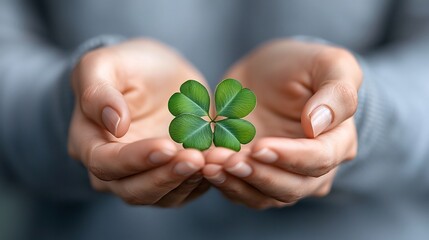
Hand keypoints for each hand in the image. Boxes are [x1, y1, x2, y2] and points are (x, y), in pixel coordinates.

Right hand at [68, 39, 209, 206]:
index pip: (106, 163)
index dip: (135, 159)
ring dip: (187, 181)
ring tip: (210, 161)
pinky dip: (204, 179)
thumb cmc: (126, 66)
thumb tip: (114, 125)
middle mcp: (114, 168)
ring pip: (163, 196)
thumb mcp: (103, 64)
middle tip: (194, 158)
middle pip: (134, 190)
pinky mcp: (173, 175)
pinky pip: (187, 189)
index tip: (166, 146)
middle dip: (165, 177)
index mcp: (90, 142)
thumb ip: (98, 92)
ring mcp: (145, 175)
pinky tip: (219, 162)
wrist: (157, 73)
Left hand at [203, 39, 361, 208]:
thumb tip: (317, 126)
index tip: (260, 146)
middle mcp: (311, 167)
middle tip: (231, 161)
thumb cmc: (302, 66)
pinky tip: (206, 167)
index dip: (290, 157)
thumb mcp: (330, 64)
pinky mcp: (253, 174)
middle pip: (291, 187)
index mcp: (336, 142)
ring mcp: (281, 174)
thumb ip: (337, 93)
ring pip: (263, 196)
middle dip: (259, 176)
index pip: (319, 160)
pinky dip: (223, 182)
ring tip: (211, 165)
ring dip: (237, 183)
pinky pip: (240, 190)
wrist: (268, 74)